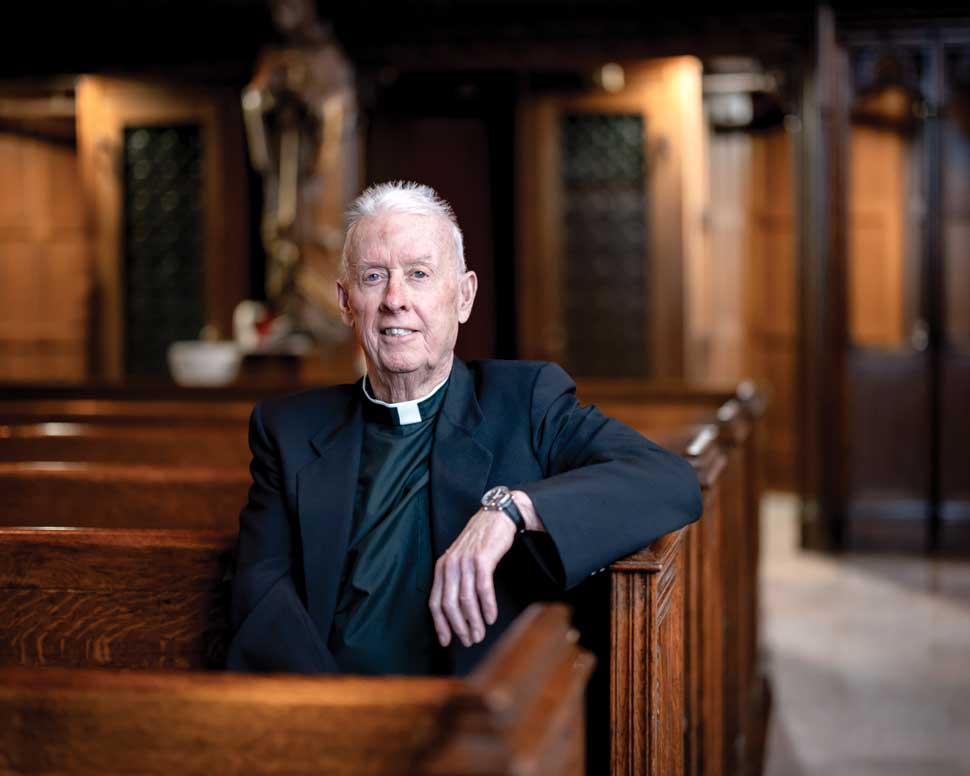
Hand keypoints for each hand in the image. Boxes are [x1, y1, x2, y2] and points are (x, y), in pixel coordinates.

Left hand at [428, 506, 515, 647]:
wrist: (497, 516)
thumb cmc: (481, 540)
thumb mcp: (461, 559)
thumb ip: (456, 580)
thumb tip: (457, 611)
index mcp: (442, 566)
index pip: (435, 602)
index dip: (440, 624)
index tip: (446, 640)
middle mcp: (450, 564)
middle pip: (449, 604)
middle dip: (458, 627)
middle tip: (469, 640)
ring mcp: (466, 561)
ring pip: (466, 599)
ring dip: (473, 621)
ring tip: (480, 634)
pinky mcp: (483, 558)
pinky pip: (483, 588)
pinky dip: (487, 606)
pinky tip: (491, 617)